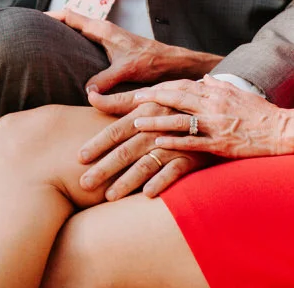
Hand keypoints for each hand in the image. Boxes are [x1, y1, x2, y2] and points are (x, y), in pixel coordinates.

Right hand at [48, 9, 220, 95]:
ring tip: (44, 43)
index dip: (51, 16)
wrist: (172, 62)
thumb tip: (86, 91)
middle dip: (52, 23)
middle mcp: (103, 29)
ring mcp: (107, 37)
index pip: (70, 16)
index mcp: (103, 29)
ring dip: (63, 33)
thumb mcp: (127, 70)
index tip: (32, 18)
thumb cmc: (152, 61)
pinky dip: (74, 44)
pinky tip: (68, 58)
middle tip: (30, 30)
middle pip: (71, 20)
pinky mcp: (111, 46)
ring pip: (79, 30)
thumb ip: (105, 79)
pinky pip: (86, 40)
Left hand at [75, 90, 210, 198]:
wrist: (213, 111)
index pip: (115, 130)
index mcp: (143, 114)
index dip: (97, 143)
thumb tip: (90, 96)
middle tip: (84, 184)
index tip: (79, 157)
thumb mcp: (148, 98)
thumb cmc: (173, 106)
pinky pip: (175, 170)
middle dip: (104, 168)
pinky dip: (162, 181)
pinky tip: (147, 194)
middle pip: (126, 150)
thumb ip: (118, 101)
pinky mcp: (191, 156)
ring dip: (128, 180)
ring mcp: (173, 143)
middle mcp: (156, 128)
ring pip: (146, 163)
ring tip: (110, 196)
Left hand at [133, 76, 289, 158]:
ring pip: (180, 120)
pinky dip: (175, 142)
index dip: (160, 88)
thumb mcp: (239, 93)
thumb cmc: (262, 113)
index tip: (143, 91)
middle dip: (151, 99)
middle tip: (131, 101)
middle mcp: (213, 105)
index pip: (182, 86)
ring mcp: (216, 125)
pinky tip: (159, 144)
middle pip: (176, 98)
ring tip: (136, 124)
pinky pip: (193, 142)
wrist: (283, 130)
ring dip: (156, 121)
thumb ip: (219, 85)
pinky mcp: (221, 144)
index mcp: (216, 92)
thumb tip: (203, 78)